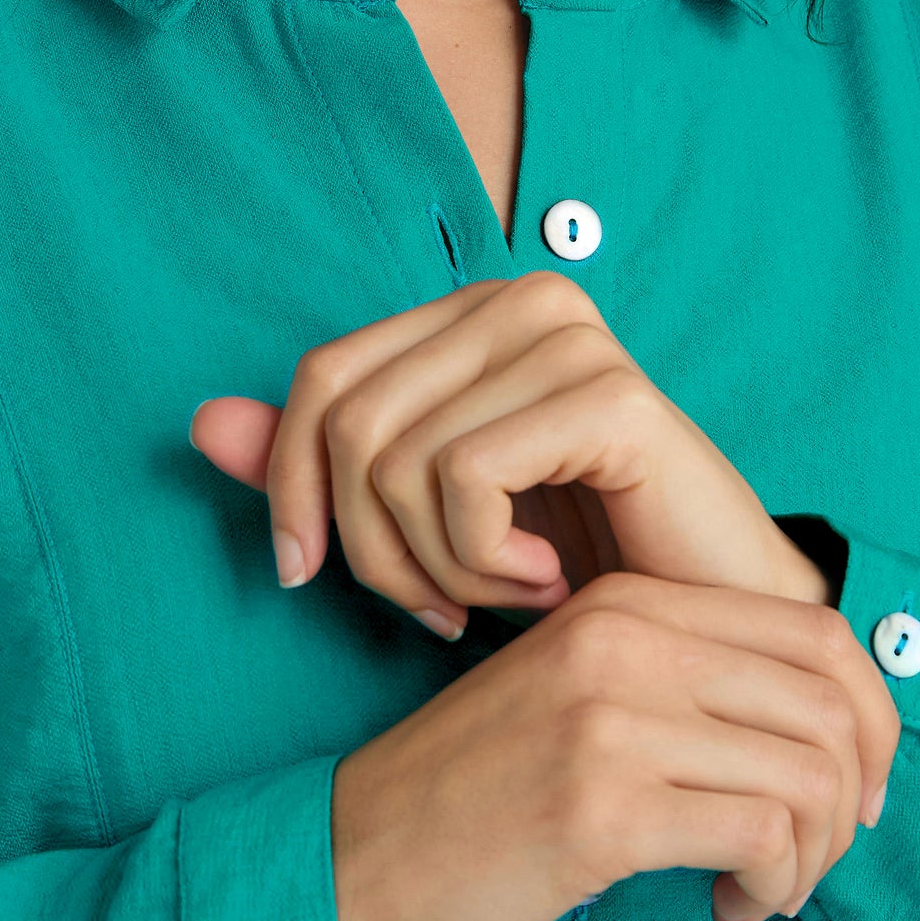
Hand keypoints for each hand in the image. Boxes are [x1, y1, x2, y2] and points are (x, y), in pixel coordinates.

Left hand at [188, 271, 831, 633]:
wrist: (718, 621)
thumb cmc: (581, 566)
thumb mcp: (427, 524)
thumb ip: (319, 468)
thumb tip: (202, 424)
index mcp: (471, 314)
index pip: (319, 378)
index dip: (288, 488)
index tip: (308, 578)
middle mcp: (520, 299)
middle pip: (348, 422)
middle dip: (371, 550)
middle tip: (442, 613)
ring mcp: (570, 336)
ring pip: (397, 458)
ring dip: (437, 568)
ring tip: (506, 597)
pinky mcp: (610, 393)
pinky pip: (464, 478)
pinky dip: (484, 562)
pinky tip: (547, 582)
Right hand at [330, 569, 900, 920]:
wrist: (353, 862)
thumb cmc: (480, 795)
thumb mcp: (581, 695)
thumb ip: (685, 684)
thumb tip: (834, 732)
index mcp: (627, 602)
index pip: (818, 631)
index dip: (871, 717)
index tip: (857, 791)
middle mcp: (623, 640)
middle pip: (830, 701)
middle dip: (853, 798)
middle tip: (816, 860)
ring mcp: (611, 720)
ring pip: (809, 774)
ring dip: (813, 857)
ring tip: (766, 891)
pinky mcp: (600, 810)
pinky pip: (761, 836)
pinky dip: (772, 887)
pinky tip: (727, 912)